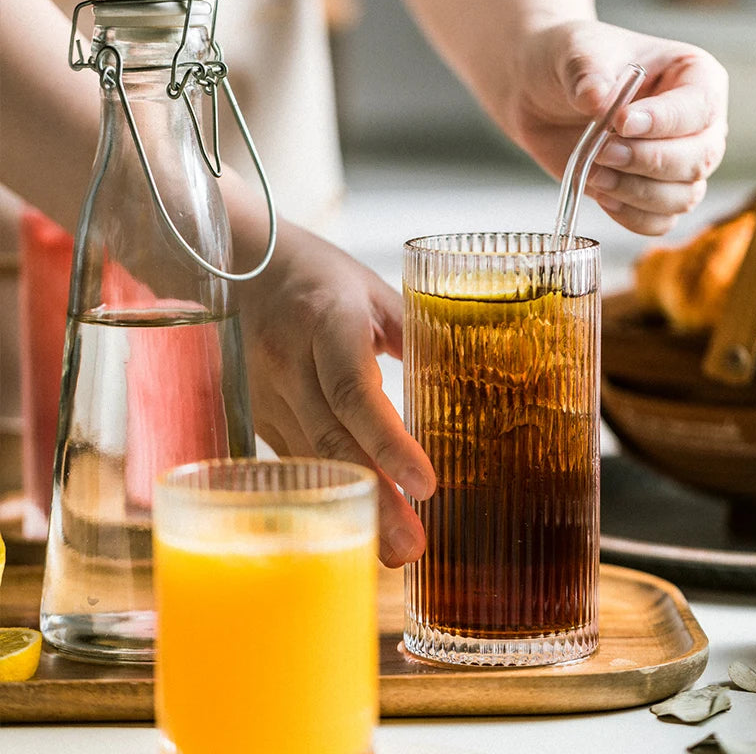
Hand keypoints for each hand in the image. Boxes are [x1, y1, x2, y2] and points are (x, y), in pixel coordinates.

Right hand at [236, 221, 434, 567]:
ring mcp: (265, 392)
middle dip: (375, 497)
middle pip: (332, 441)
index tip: (427, 486)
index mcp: (325, 322)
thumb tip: (461, 373)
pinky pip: (294, 459)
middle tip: (411, 549)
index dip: (389, 441)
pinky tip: (346, 524)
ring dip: (348, 508)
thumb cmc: (313, 272)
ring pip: (309, 461)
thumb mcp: (368, 288)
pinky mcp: (256, 412)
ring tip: (390, 554)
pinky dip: (323, 494)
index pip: (354, 390)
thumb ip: (412, 332)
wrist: (230, 265)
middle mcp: (289, 363)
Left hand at [505, 20, 728, 234]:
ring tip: (594, 172)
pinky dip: (631, 217)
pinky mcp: (649, 193)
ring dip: (635, 193)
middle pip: (698, 160)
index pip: (699, 108)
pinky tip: (602, 195)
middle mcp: (697, 124)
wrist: (539, 95)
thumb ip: (589, 75)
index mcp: (695, 75)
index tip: (620, 122)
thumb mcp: (576, 54)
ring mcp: (677, 163)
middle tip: (602, 151)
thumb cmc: (569, 64)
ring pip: (682, 197)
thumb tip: (599, 101)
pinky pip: (658, 222)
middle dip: (647, 162)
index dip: (662, 122)